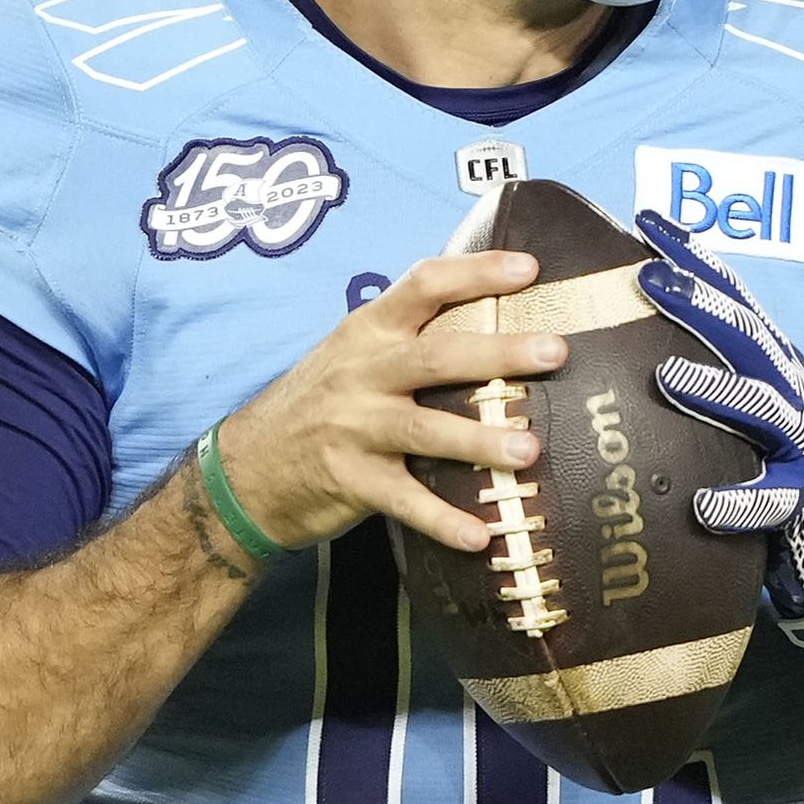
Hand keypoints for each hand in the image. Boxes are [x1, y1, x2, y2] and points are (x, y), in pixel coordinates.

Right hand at [214, 251, 569, 554]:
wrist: (247, 467)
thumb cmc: (320, 402)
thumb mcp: (353, 354)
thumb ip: (410, 336)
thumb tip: (498, 320)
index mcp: (368, 330)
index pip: (423, 284)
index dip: (476, 271)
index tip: (529, 268)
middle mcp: (362, 373)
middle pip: (436, 356)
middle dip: (499, 353)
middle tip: (555, 352)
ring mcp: (354, 428)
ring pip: (424, 430)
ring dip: (479, 441)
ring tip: (530, 451)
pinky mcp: (351, 481)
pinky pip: (405, 502)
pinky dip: (444, 520)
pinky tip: (482, 535)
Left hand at [632, 210, 803, 656]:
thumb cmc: (769, 452)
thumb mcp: (744, 392)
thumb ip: (706, 354)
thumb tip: (634, 303)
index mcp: (771, 361)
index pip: (733, 297)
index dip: (694, 257)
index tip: (648, 221)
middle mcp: (789, 390)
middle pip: (747, 338)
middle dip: (700, 304)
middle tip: (649, 279)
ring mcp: (799, 445)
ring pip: (761, 409)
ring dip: (715, 388)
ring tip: (666, 373)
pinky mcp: (798, 501)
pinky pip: (768, 503)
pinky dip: (738, 503)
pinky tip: (702, 506)